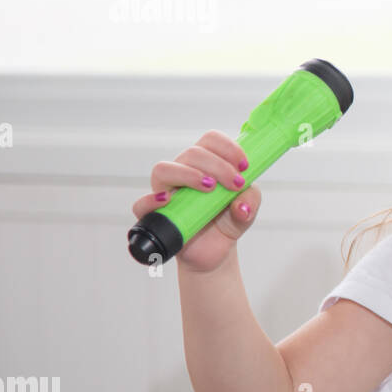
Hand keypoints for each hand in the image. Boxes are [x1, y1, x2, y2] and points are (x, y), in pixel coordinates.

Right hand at [131, 130, 260, 273]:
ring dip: (188, 174)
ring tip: (209, 187)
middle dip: (218, 165)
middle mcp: (183, 172)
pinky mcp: (156, 215)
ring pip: (163, 169)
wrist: (216, 250)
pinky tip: (168, 201)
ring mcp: (166, 192)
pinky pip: (141, 204)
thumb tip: (240, 207)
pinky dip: (151, 200)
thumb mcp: (247, 210)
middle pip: (192, 153)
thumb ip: (250, 200)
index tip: (243, 166)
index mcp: (206, 164)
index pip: (210, 140)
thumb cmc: (228, 220)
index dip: (227, 147)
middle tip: (235, 183)